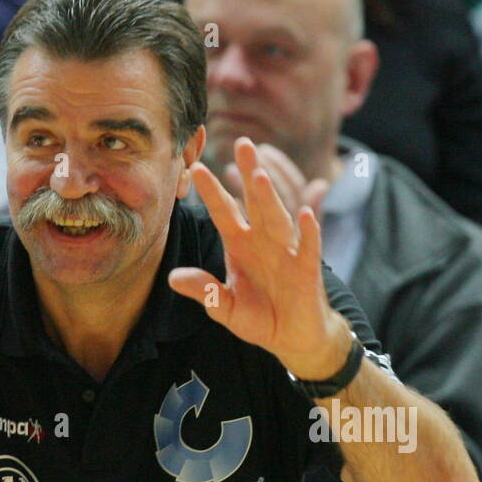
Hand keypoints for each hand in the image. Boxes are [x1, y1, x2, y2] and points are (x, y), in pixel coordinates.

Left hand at [170, 136, 350, 379]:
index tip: (195, 167)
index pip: (224, 213)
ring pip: (278, 218)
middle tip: (243, 143)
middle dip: (249, 173)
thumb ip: (204, 291)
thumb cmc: (260, 318)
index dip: (211, 192)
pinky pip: (307, 247)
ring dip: (269, 198)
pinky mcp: (307, 269)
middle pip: (255, 202)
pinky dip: (307, 232)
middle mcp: (263, 242)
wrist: (293, 338)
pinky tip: (304, 215)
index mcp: (240, 245)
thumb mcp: (225, 308)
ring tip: (260, 175)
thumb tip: (173, 278)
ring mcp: (287, 252)